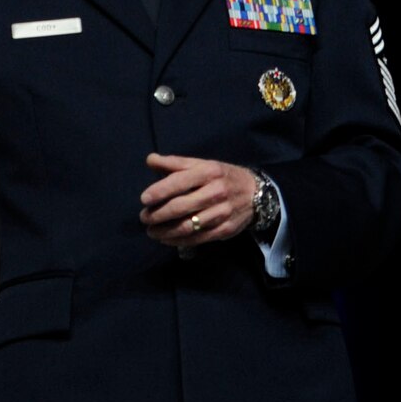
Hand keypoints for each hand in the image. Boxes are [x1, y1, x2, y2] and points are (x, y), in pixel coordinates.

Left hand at [141, 154, 258, 246]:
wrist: (256, 193)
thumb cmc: (223, 176)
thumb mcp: (203, 164)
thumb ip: (175, 163)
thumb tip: (150, 159)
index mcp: (209, 172)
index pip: (179, 181)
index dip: (159, 191)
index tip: (144, 199)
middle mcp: (216, 192)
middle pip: (181, 207)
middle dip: (158, 214)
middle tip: (144, 218)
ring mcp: (222, 212)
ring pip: (187, 226)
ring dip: (165, 231)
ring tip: (151, 231)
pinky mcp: (224, 229)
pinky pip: (197, 238)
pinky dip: (178, 241)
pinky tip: (166, 239)